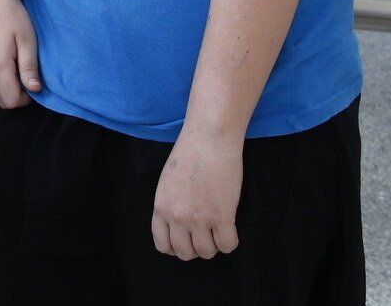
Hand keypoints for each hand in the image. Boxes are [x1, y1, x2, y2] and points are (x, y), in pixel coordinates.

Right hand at [0, 0, 40, 107]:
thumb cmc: (12, 14)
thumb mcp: (27, 40)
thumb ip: (29, 68)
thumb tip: (34, 89)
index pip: (11, 101)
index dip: (25, 97)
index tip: (31, 81)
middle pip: (0, 99)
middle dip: (14, 93)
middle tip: (23, 72)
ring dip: (4, 85)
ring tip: (13, 62)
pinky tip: (0, 57)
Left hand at [152, 131, 242, 259]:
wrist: (209, 138)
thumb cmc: (189, 154)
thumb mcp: (167, 182)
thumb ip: (170, 204)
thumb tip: (178, 225)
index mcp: (161, 207)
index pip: (162, 245)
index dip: (175, 248)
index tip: (185, 241)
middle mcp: (177, 216)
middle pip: (185, 253)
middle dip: (195, 249)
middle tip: (204, 236)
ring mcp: (199, 218)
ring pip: (206, 252)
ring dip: (213, 246)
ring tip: (217, 231)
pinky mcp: (222, 215)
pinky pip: (228, 245)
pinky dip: (230, 242)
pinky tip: (230, 230)